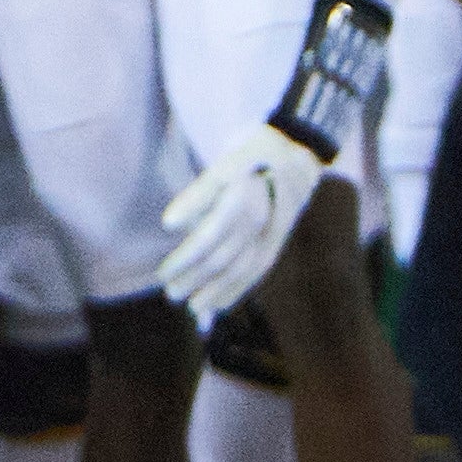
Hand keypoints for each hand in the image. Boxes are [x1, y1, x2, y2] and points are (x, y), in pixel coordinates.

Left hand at [159, 123, 327, 322]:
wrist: (299, 156)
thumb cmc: (251, 156)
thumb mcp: (223, 164)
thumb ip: (198, 195)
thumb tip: (170, 225)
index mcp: (244, 191)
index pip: (209, 231)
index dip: (186, 252)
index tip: (162, 263)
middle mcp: (262, 213)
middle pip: (224, 254)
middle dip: (195, 274)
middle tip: (170, 289)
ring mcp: (274, 229)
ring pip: (242, 266)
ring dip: (215, 288)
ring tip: (192, 305)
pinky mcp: (279, 240)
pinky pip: (259, 269)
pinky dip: (238, 289)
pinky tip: (220, 305)